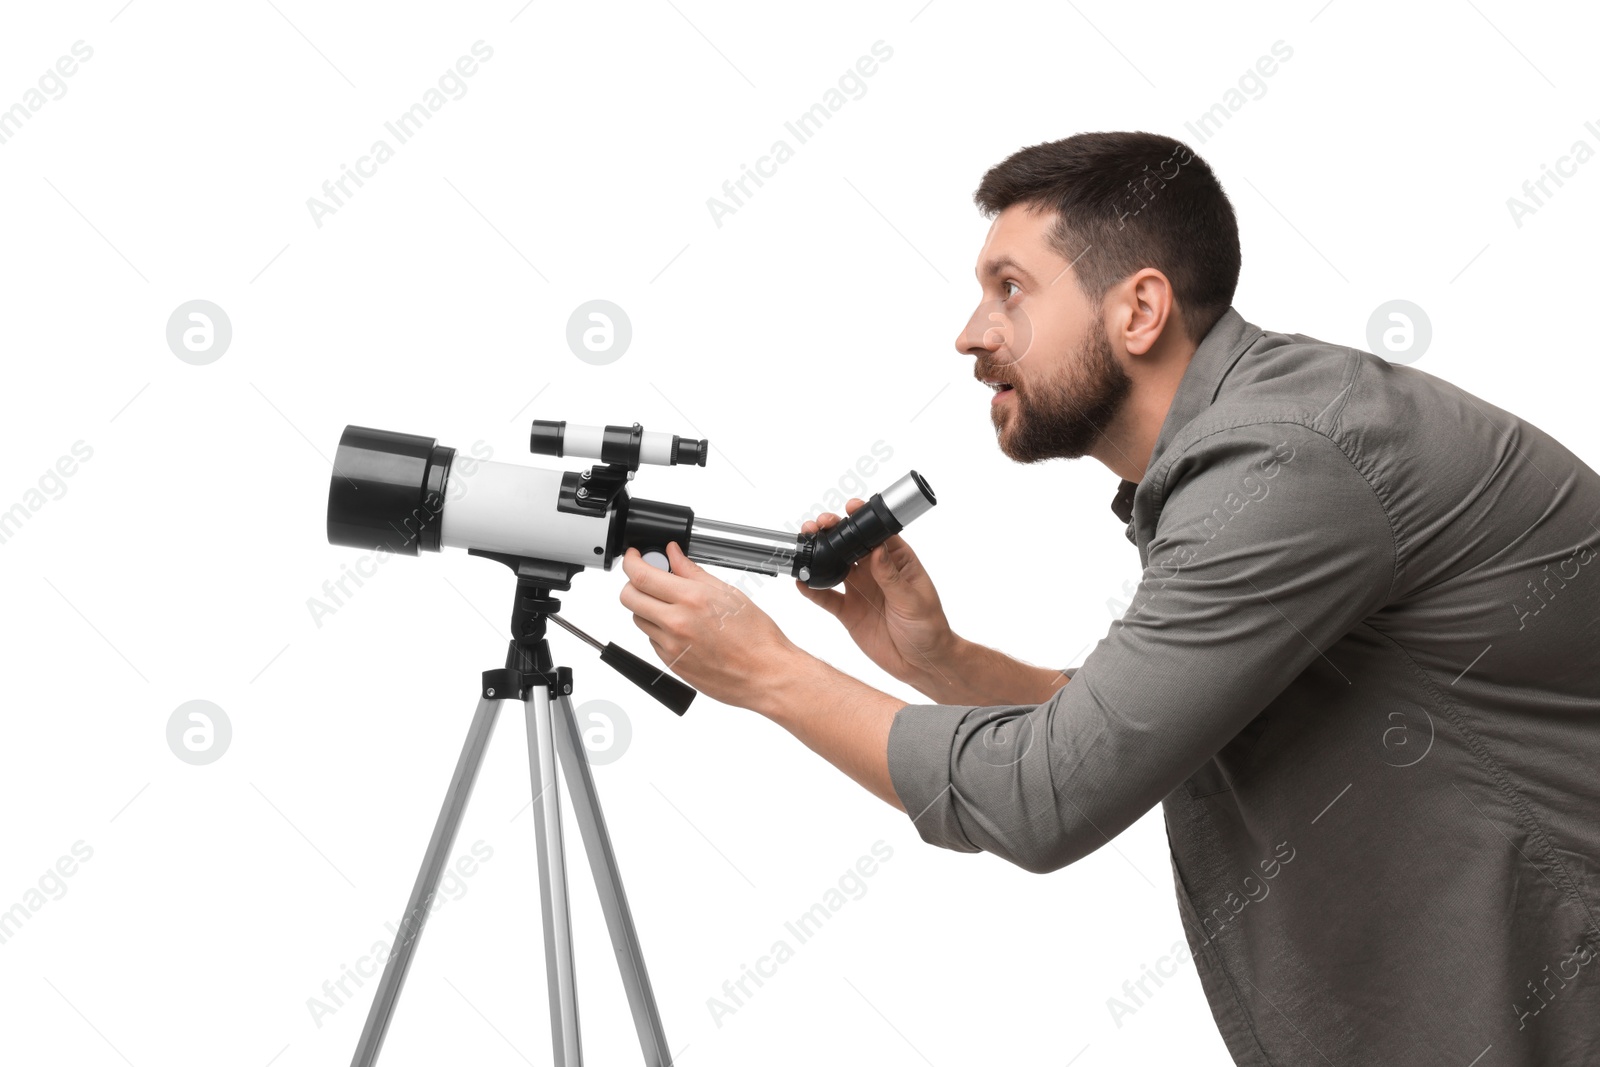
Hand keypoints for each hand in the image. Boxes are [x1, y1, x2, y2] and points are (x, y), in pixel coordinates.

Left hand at [619, 542, 803, 710]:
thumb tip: (674, 555)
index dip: (631, 562)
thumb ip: (693, 572)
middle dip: (633, 583)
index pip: (641, 576)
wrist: (765, 675)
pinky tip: (683, 629)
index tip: (634, 557)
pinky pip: (652, 640)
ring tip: (673, 606)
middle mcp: (676, 623)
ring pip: (638, 619)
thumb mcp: (728, 594)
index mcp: (692, 600)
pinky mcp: (670, 664)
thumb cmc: (756, 637)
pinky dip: (660, 630)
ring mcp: (670, 647)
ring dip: (647, 607)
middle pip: (629, 597)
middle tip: (648, 579)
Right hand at [794, 498, 956, 685]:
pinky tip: (801, 582)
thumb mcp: (912, 600)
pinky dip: (813, 589)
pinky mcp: (848, 611)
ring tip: (804, 545)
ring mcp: (860, 590)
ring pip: (834, 565)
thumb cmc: (928, 627)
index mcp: (897, 562)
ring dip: (819, 554)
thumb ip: (891, 576)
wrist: (921, 663)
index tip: (850, 508)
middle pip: (850, 545)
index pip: (877, 534)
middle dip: (834, 531)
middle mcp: (875, 572)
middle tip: (819, 525)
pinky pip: (826, 597)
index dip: (863, 519)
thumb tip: (876, 549)